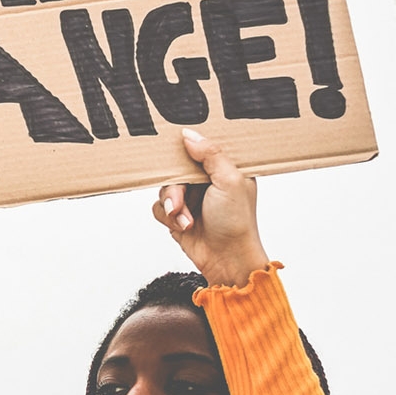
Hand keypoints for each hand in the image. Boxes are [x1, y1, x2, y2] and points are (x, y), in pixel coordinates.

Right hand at [154, 128, 268, 286]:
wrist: (227, 260)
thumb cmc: (237, 224)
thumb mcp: (229, 182)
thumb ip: (210, 155)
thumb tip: (189, 135)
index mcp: (225, 170)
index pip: (201, 149)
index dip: (187, 151)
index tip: (175, 152)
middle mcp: (208, 182)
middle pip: (176, 169)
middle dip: (175, 187)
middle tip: (180, 200)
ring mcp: (192, 199)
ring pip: (164, 188)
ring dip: (172, 204)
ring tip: (185, 218)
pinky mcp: (178, 215)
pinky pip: (158, 206)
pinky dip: (167, 216)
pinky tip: (182, 225)